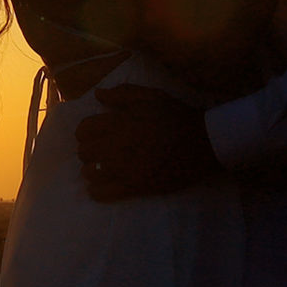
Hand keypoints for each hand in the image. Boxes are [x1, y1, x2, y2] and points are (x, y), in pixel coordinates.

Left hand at [74, 84, 222, 199]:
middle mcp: (116, 145)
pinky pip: (101, 193)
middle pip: (84, 152)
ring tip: (103, 168)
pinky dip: (96, 190)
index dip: (86, 133)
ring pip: (89, 172)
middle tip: (101, 152)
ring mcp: (124, 168)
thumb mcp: (150, 96)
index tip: (94, 135)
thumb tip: (97, 94)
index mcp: (119, 122)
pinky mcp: (134, 187)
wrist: (202, 143)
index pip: (83, 130)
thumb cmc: (175, 116)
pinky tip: (103, 185)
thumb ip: (122, 94)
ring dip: (93, 170)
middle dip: (89, 151)